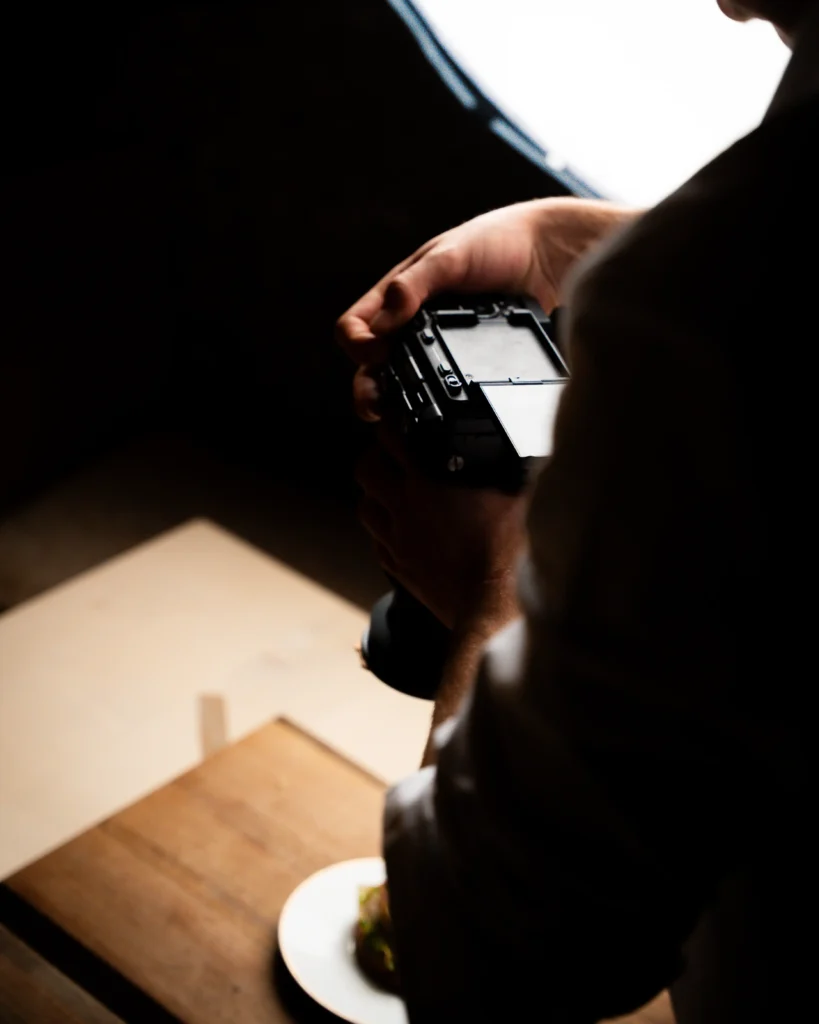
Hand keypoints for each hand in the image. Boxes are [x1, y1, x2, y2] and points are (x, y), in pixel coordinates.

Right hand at [336, 197, 637, 419]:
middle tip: (377, 409)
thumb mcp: (450, 258)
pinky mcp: (459, 362)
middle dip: (366, 390)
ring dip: (393, 403)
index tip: (377, 355)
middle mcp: (407, 324)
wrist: (543, 255)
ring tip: (399, 420)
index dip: (357, 346)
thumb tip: (383, 321)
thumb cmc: (493, 243)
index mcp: (393, 296)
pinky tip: (436, 414)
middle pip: (368, 367)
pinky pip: (433, 387)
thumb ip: (415, 285)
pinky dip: (427, 402)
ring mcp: (432, 345)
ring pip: (398, 383)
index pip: (354, 328)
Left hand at [356, 424, 526, 632]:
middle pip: (366, 467)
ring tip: (395, 491)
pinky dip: (384, 530)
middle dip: (376, 455)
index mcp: (430, 480)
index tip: (398, 417)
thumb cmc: (510, 553)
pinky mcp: (400, 567)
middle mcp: (406, 506)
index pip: (392, 435)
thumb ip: (508, 465)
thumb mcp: (518, 493)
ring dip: (375, 493)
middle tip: (393, 454)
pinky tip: (403, 529)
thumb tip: (519, 447)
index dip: (391, 421)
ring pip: (365, 505)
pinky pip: (377, 540)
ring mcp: (398, 539)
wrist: (493, 607)